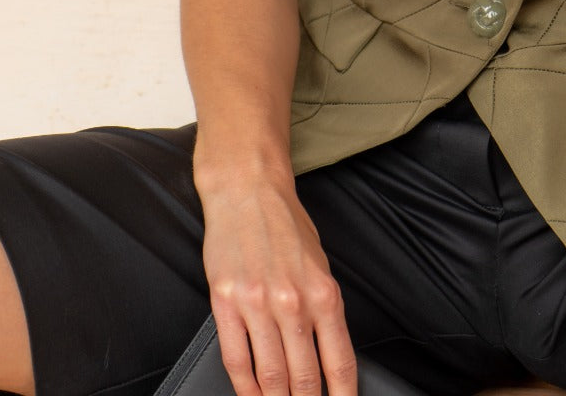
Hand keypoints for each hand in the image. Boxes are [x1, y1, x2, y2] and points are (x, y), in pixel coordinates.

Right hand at [200, 173, 356, 395]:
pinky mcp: (226, 302)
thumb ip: (324, 310)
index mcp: (324, 292)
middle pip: (303, 378)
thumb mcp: (320, 265)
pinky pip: (236, 359)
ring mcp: (258, 303)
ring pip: (270, 375)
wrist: (248, 190)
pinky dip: (245, 386)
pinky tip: (252, 394)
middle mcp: (293, 301)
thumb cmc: (285, 225)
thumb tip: (328, 356)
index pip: (339, 362)